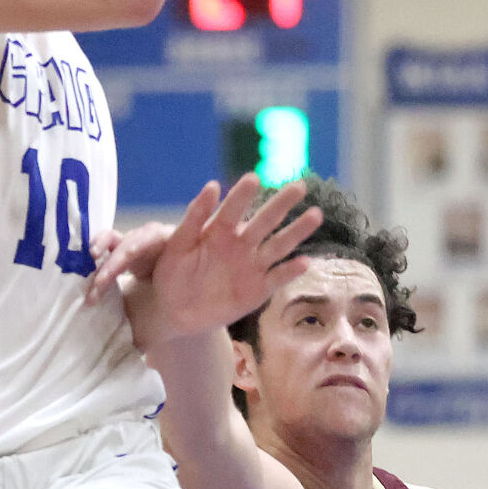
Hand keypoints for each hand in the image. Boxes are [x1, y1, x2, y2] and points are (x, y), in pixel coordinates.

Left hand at [98, 174, 321, 342]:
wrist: (174, 310)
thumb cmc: (172, 272)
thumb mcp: (178, 244)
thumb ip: (194, 217)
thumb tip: (211, 185)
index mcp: (219, 230)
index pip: (233, 209)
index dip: (242, 194)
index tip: (252, 178)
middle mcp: (240, 244)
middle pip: (264, 221)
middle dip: (281, 204)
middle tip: (300, 186)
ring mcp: (252, 266)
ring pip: (278, 245)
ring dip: (296, 231)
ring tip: (315, 214)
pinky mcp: (258, 289)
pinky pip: (277, 278)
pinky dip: (290, 271)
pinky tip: (305, 262)